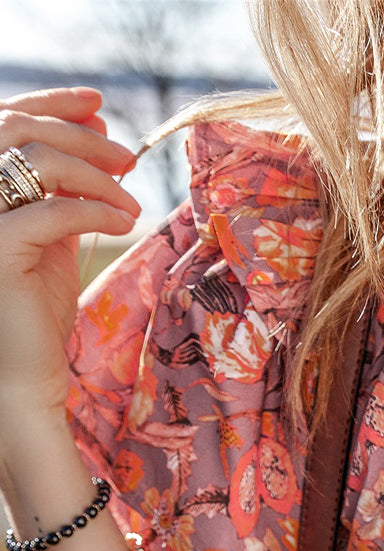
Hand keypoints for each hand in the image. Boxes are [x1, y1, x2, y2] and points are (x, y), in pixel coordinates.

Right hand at [0, 87, 139, 426]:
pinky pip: (54, 209)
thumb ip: (61, 190)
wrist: (24, 375)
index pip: (3, 120)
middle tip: (126, 157)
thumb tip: (95, 138)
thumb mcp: (49, 237)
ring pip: (37, 159)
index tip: (98, 104)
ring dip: (95, 172)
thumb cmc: (35, 311)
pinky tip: (124, 221)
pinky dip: (96, 208)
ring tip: (131, 199)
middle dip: (80, 134)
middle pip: (18, 129)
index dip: (50, 103)